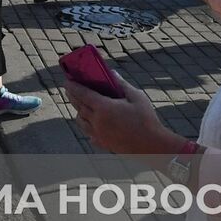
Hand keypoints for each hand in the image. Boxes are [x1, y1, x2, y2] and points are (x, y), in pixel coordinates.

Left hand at [67, 73, 181, 155]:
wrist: (153, 147)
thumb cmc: (147, 120)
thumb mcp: (137, 97)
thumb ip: (121, 84)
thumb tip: (111, 73)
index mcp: (104, 108)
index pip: (83, 94)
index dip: (74, 87)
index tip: (67, 81)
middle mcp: (97, 121)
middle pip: (79, 107)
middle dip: (73, 97)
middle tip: (69, 90)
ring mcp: (99, 134)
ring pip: (81, 122)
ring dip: (78, 112)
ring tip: (79, 106)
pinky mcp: (104, 144)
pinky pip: (89, 134)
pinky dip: (86, 127)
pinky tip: (90, 125)